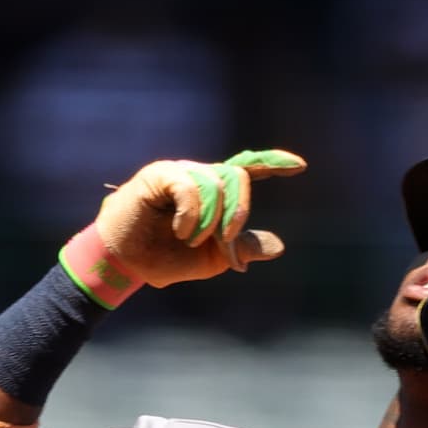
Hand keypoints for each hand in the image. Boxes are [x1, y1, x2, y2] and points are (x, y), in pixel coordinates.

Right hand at [75, 149, 306, 295]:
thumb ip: (241, 248)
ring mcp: (180, 172)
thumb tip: (279, 246)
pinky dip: (192, 213)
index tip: (300, 166)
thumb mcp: (212, 259)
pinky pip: (191, 186)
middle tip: (226, 241)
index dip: (273, 163)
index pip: (247, 169)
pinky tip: (182, 230)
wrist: (127, 264)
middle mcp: (199, 176)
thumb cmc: (166, 259)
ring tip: (191, 240)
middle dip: (239, 212)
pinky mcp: (160, 174)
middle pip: (237, 178)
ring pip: (216, 184)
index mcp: (214, 193)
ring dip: (211, 220)